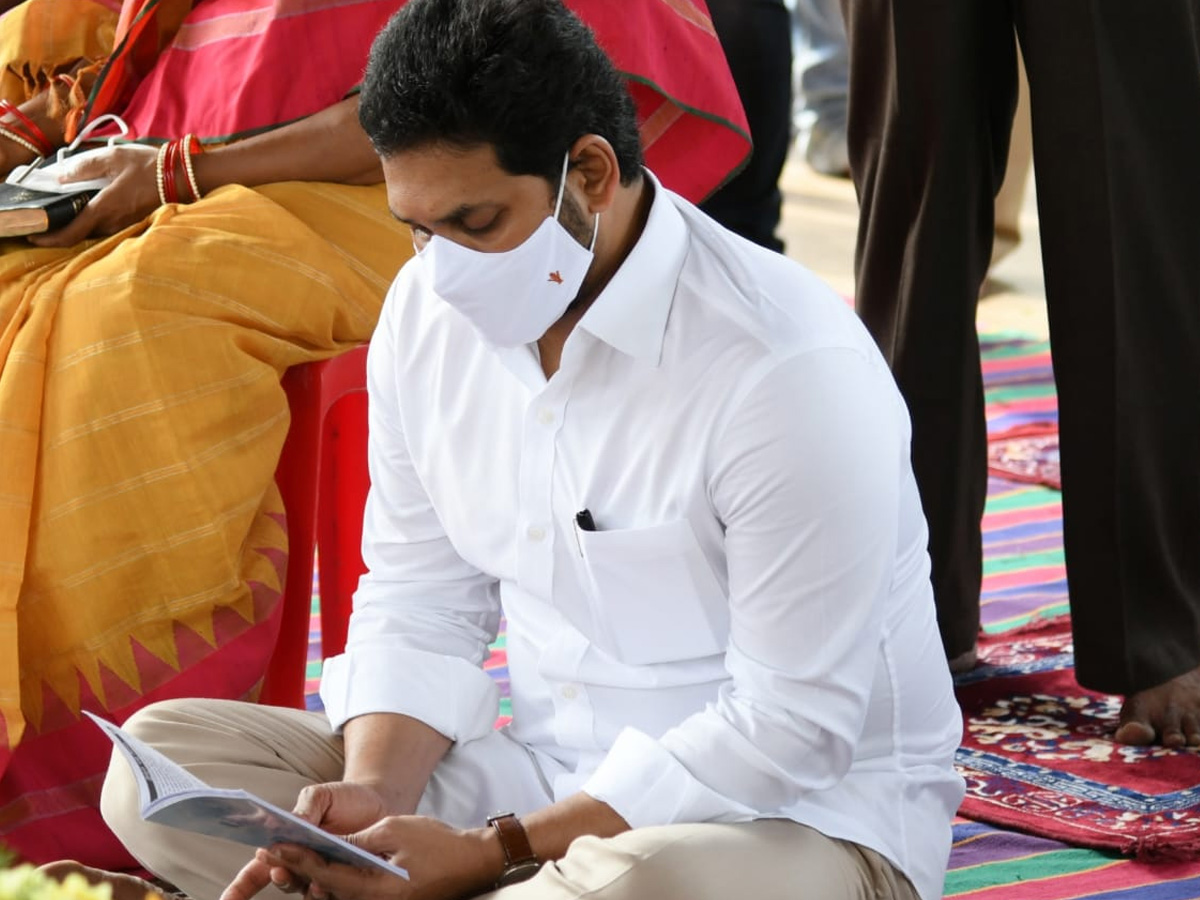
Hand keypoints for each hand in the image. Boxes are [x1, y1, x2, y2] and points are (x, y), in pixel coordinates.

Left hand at [28, 143, 159, 247]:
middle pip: (82, 234)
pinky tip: (98, 207)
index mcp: (105, 208)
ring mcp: (126, 225)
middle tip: (51, 215)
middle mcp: (114, 222)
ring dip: (83, 224)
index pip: (72, 233)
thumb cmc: (149, 166)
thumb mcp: (113, 157)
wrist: (183, 177)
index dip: (50, 238)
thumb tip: (63, 175)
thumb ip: (85, 167)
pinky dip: (99, 221)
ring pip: (96, 231)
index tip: (34, 236)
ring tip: (73, 209)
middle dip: (64, 228)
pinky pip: (110, 227)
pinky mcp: (135, 223)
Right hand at [222, 782, 411, 899]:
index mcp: (286, 847)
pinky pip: (337, 892)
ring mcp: (324, 876)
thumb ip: (304, 808)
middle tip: (281, 870)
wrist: (380, 801)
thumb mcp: (321, 795)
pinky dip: (334, 888)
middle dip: (279, 877)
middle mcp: (301, 867)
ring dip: (309, 886)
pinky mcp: (349, 881)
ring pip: (307, 891)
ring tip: (315, 878)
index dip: (239, 890)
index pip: (256, 872)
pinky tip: (336, 881)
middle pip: (281, 881)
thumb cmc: (344, 799)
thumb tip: (291, 824)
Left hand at [232, 816, 500, 899]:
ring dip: (312, 878)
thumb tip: (330, 845)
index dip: (298, 859)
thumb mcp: (394, 830)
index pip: (326, 874)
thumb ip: (359, 841)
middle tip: (271, 854)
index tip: (274, 847)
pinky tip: (320, 869)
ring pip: (336, 896)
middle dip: (298, 872)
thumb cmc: (438, 843)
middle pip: (326, 892)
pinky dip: (334, 882)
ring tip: (287, 860)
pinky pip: (352, 896)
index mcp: (376, 889)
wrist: (473, 861)